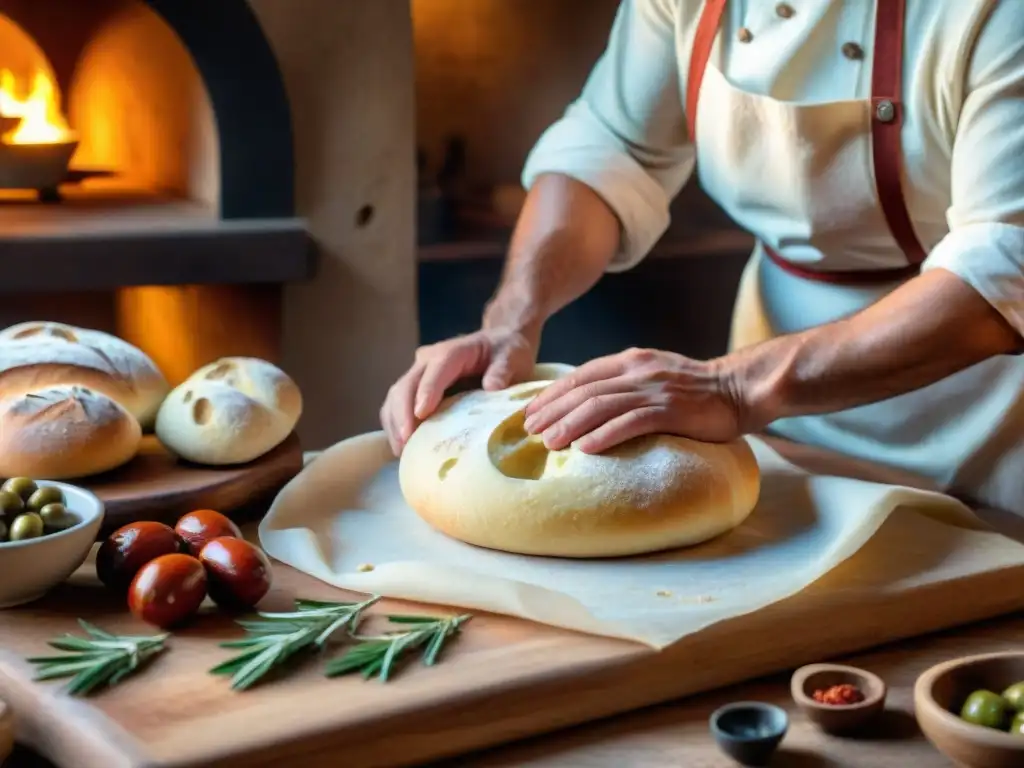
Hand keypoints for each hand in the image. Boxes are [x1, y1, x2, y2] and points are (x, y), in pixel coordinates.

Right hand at [380, 328, 538, 454]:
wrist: (498, 344)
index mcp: (452, 352)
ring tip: (401, 451)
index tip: (420, 414)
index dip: (426, 391)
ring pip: (396, 397)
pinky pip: (397, 407)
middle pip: (406, 385)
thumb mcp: (513, 356)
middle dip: (402, 414)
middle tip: (405, 442)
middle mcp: (428, 361)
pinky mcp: (416, 390)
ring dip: (395, 423)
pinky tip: (402, 448)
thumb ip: (502, 370)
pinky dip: (396, 426)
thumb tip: (491, 388)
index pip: (435, 369)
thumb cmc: (506, 351)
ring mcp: (419, 375)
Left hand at [522, 347, 743, 452]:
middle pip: (584, 390)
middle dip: (553, 410)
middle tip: (529, 430)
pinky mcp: (670, 410)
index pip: (581, 375)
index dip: (553, 393)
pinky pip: (630, 423)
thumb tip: (587, 404)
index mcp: (631, 360)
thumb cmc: (694, 389)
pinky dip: (604, 436)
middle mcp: (638, 370)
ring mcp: (654, 389)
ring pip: (601, 405)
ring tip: (548, 443)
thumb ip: (623, 383)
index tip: (531, 412)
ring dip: (570, 424)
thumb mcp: (653, 374)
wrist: (739, 388)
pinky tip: (585, 449)